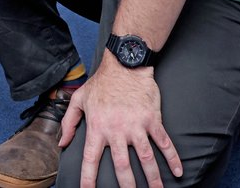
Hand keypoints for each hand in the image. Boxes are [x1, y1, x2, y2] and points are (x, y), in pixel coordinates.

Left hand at [59, 63, 182, 187]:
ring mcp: (136, 126)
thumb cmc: (101, 83)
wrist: (125, 64)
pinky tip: (177, 172)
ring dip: (152, 178)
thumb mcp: (79, 99)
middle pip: (122, 165)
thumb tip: (61, 143)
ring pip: (146, 158)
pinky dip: (172, 158)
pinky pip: (164, 143)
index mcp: (97, 127)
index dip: (89, 178)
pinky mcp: (153, 120)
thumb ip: (69, 122)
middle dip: (127, 185)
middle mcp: (116, 130)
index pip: (90, 158)